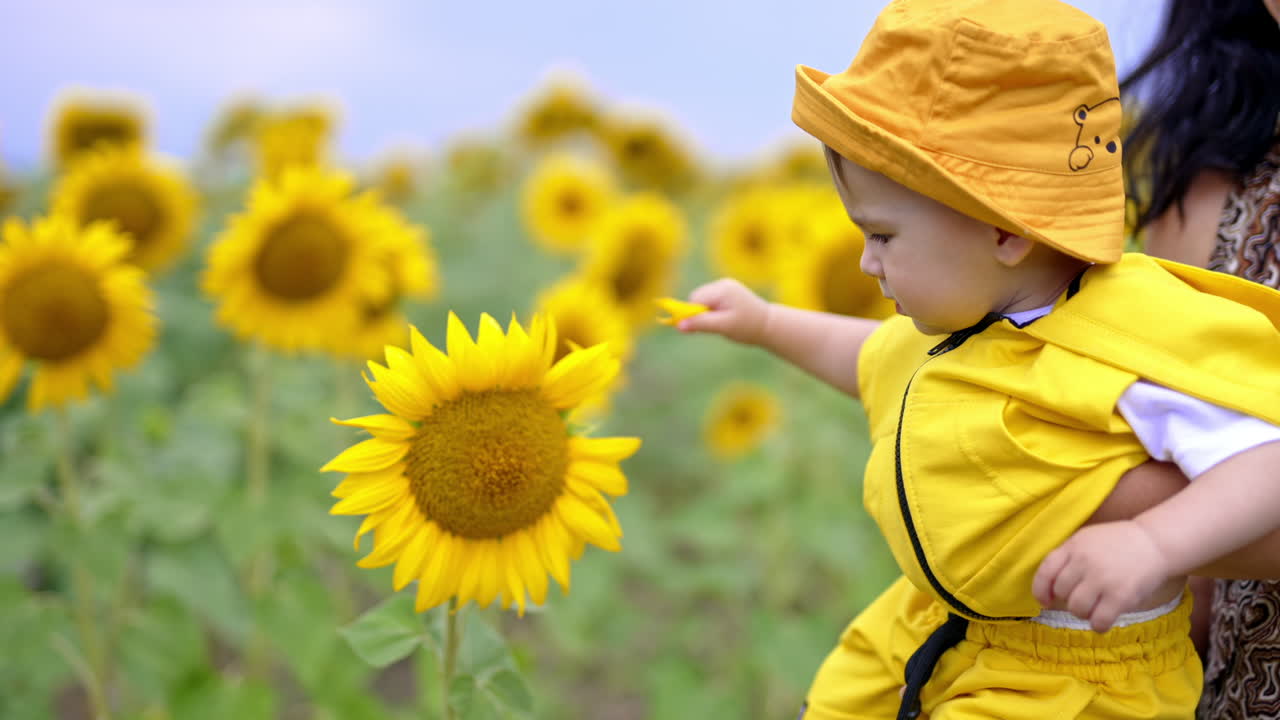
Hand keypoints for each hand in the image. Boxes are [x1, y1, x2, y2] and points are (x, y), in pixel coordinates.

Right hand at [676, 278, 770, 345]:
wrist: (769, 325)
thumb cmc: (747, 327)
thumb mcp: (723, 327)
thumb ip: (700, 324)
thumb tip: (678, 325)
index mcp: (722, 290)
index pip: (695, 298)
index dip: (691, 314)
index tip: (693, 328)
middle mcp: (723, 284)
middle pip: (697, 298)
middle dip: (700, 314)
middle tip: (714, 327)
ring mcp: (726, 287)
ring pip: (703, 300)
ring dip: (707, 313)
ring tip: (723, 323)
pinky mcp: (728, 292)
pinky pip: (711, 301)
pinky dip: (713, 311)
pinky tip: (725, 318)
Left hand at [1031, 520, 1173, 631]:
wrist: (1155, 543)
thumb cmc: (1117, 543)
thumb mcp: (1086, 540)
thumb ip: (1067, 558)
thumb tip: (1048, 589)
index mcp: (1073, 546)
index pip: (1045, 571)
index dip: (1040, 590)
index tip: (1045, 600)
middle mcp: (1085, 562)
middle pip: (1061, 592)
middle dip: (1069, 599)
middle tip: (1085, 597)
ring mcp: (1102, 579)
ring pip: (1077, 609)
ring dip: (1083, 613)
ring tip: (1095, 607)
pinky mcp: (1121, 596)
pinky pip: (1099, 621)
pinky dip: (1098, 625)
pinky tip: (1104, 620)